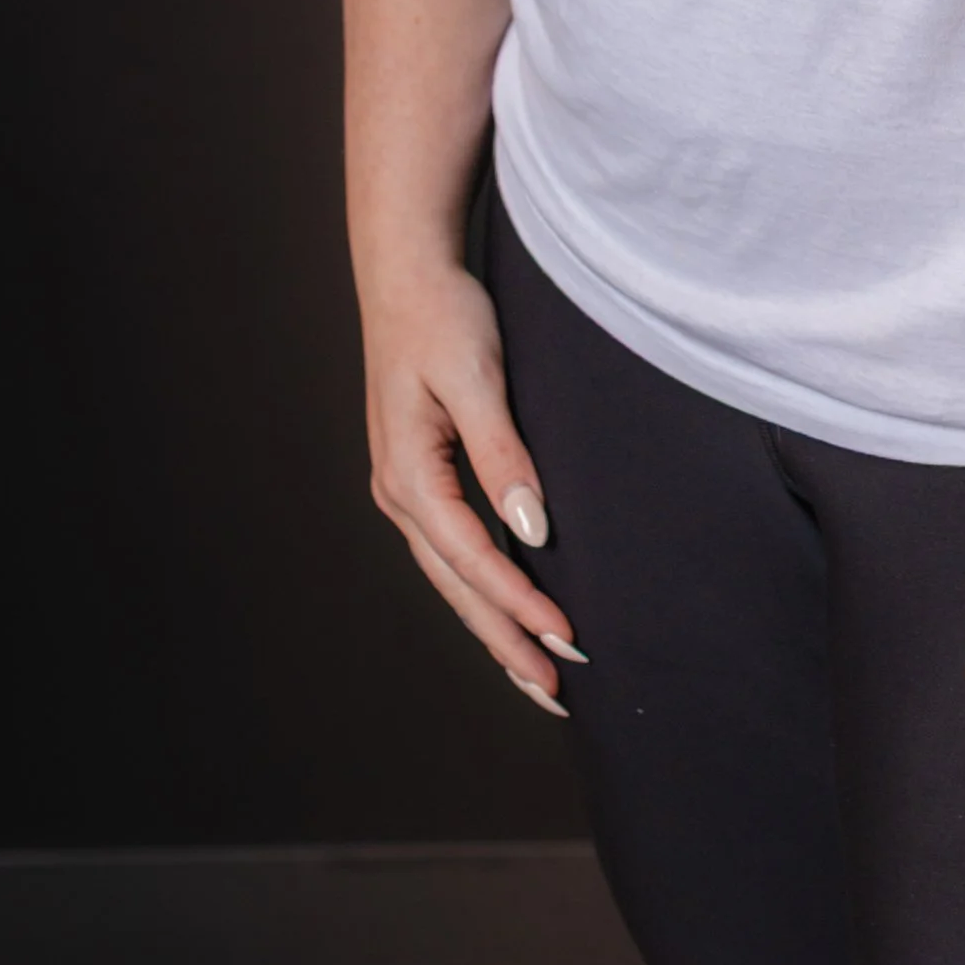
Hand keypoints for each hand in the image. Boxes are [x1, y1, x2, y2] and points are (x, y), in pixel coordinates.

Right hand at [360, 260, 585, 712]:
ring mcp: (405, 490)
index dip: (520, 603)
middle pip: (458, 586)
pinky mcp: (422, 479)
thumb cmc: (444, 316)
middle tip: (557, 692)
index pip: (472, 559)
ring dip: (495, 626)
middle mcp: (398, 493)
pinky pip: (453, 553)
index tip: (566, 638)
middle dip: (506, 641)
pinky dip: (483, 591)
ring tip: (536, 676)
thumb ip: (503, 454)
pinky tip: (509, 613)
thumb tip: (532, 531)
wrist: (407, 273)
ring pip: (453, 577)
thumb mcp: (477, 378)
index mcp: (409, 475)